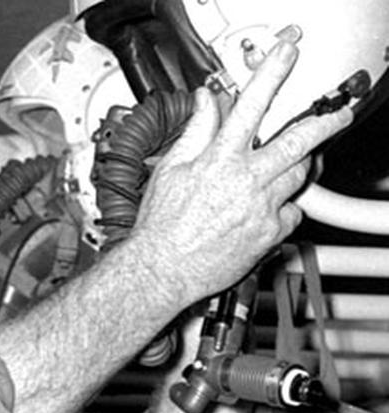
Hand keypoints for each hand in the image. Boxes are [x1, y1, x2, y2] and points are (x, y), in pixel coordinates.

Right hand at [131, 33, 352, 306]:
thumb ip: (195, 132)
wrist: (162, 269)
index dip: (270, 75)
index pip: (250, 106)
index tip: (285, 57)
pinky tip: (263, 208)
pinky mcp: (269, 234)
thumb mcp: (170, 169)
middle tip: (337, 116)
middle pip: (298, 142)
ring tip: (281, 168)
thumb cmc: (160, 226)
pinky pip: (291, 212)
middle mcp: (245, 181)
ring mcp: (261, 208)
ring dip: (295, 166)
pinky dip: (283, 206)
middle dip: (324, 123)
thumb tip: (205, 102)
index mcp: (219, 161)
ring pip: (298, 175)